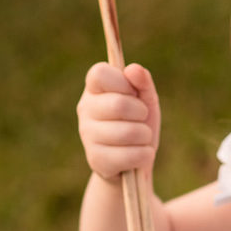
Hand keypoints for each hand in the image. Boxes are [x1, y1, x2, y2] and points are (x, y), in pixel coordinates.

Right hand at [77, 62, 159, 181]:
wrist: (134, 160)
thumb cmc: (139, 122)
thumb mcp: (146, 99)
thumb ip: (142, 82)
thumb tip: (133, 69)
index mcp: (94, 89)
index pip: (100, 73)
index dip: (122, 82)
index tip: (133, 92)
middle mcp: (85, 109)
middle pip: (118, 105)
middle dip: (141, 113)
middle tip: (142, 118)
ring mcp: (87, 135)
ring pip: (128, 132)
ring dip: (145, 136)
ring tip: (141, 138)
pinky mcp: (95, 160)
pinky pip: (129, 155)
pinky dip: (144, 155)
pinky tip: (139, 155)